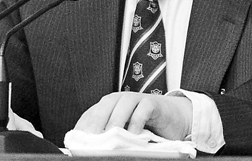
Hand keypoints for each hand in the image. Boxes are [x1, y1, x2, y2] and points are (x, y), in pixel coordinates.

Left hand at [75, 92, 191, 139]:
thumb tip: (93, 151)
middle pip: (106, 105)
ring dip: (116, 120)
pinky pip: (143, 108)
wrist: (173, 117)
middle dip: (97, 120)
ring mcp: (137, 99)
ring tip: (111, 137)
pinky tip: (134, 135)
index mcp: (110, 106)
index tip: (78, 141)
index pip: (93, 113)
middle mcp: (122, 100)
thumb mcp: (124, 133)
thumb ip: (111, 137)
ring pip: (123, 104)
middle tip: (92, 138)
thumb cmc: (146, 126)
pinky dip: (137, 121)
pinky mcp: (153, 103)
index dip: (84, 125)